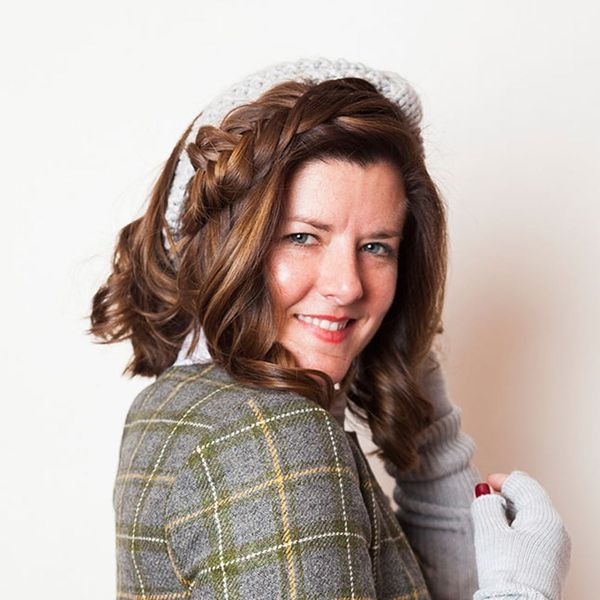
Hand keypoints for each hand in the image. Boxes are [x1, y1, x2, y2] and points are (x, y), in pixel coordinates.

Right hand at [471, 470, 571, 599]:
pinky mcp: (551, 564)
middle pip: (530, 501)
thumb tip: (485, 495)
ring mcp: (557, 549)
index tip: (485, 483)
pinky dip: (517, 531)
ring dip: (510, 515)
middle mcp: (557, 531)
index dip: (503, 480)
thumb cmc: (506, 572)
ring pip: (531, 519)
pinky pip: (534, 536)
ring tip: (489, 523)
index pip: (525, 485)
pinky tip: (502, 541)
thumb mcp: (489, 531)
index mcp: (546, 517)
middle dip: (506, 498)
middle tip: (484, 503)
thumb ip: (485, 506)